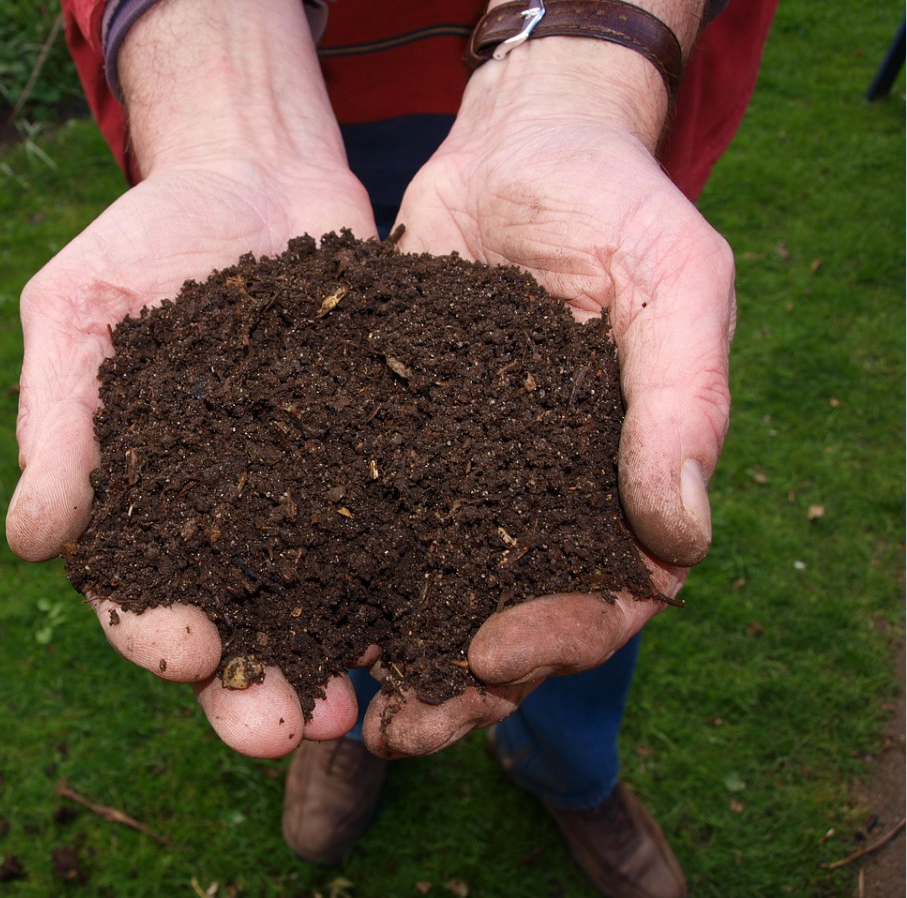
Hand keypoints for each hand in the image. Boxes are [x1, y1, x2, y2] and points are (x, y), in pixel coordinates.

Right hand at [7, 158, 376, 756]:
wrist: (256, 176)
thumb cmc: (149, 239)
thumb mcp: (80, 311)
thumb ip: (58, 421)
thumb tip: (32, 539)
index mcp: (148, 498)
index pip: (140, 590)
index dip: (157, 632)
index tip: (189, 651)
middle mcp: (232, 514)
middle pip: (240, 620)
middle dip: (256, 685)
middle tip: (284, 730)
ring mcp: (312, 490)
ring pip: (323, 597)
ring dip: (337, 658)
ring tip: (362, 706)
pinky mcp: (379, 456)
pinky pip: (396, 525)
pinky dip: (410, 575)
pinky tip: (434, 612)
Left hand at [362, 37, 734, 756]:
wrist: (520, 146)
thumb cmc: (615, 204)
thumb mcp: (674, 282)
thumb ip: (684, 402)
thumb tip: (681, 539)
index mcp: (621, 480)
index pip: (607, 595)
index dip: (559, 639)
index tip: (493, 655)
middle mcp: (542, 494)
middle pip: (510, 618)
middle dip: (459, 681)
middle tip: (398, 726)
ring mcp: (467, 473)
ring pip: (432, 588)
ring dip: (389, 650)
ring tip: (332, 700)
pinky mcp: (398, 439)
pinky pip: (369, 517)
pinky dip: (334, 567)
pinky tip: (288, 605)